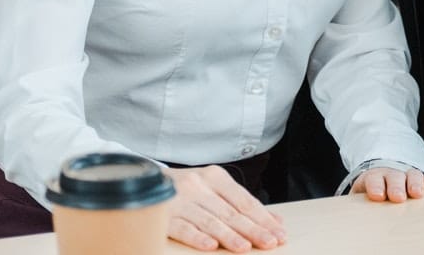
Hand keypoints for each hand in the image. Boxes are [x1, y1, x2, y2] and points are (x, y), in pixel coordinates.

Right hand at [167, 164, 287, 251]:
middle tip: (270, 243)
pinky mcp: (163, 215)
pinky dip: (198, 238)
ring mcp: (180, 200)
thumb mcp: (213, 188)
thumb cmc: (186, 189)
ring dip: (230, 236)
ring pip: (210, 221)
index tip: (279, 232)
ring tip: (246, 248)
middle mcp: (199, 185)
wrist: (144, 181)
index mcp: (215, 176)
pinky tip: (211, 246)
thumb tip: (274, 220)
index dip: (263, 218)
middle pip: (231, 212)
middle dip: (253, 229)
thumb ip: (241, 203)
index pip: (244, 200)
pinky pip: (183, 228)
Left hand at [350, 165, 423, 201]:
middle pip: (394, 177)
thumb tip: (349, 211)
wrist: (382, 173)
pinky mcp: (422, 178)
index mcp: (374, 177)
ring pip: (413, 175)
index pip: (373, 179)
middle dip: (396, 186)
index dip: (375, 186)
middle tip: (397, 196)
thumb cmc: (372, 189)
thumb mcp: (361, 193)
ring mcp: (408, 175)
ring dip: (415, 183)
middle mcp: (392, 174)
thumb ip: (357, 200)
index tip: (377, 195)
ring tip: (417, 193)